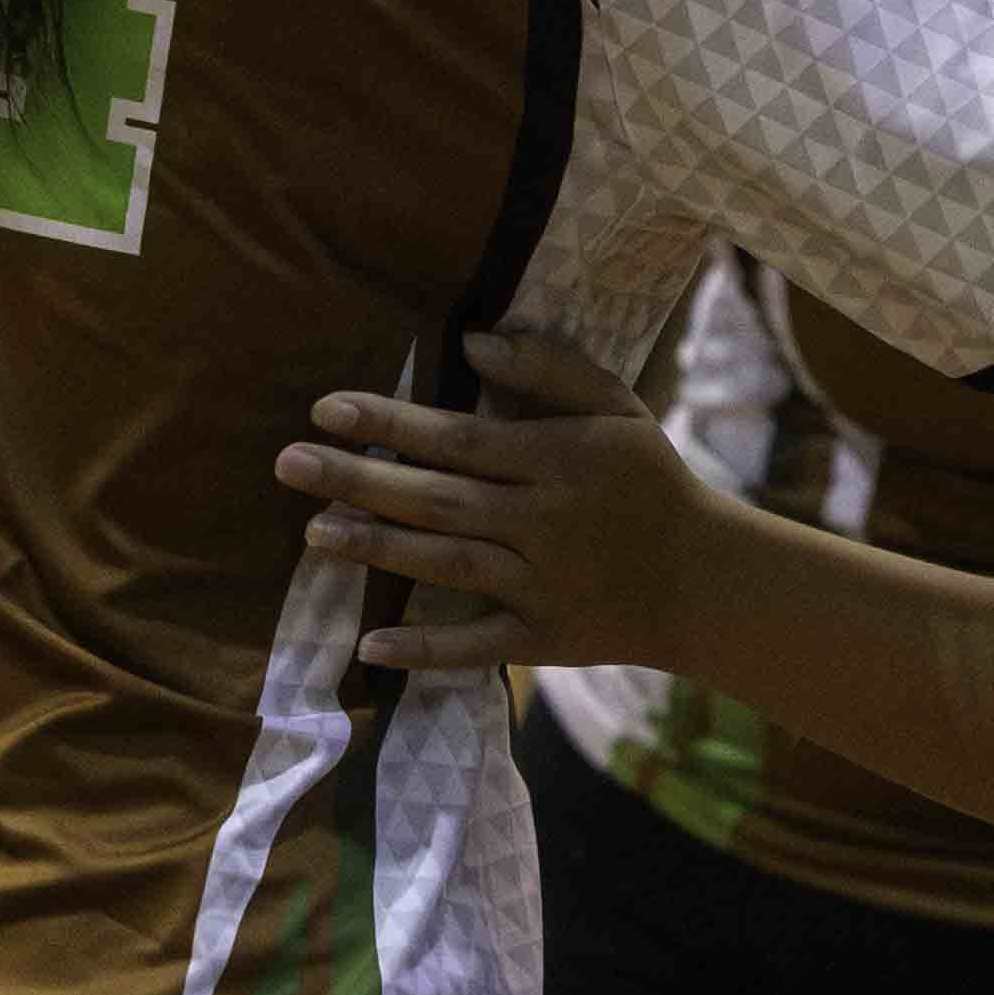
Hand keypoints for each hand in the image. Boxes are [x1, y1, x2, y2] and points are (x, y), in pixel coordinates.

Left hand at [284, 333, 727, 674]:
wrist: (706, 580)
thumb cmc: (649, 482)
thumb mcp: (619, 409)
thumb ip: (552, 369)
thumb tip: (472, 343)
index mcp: (562, 459)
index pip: (462, 438)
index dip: (392, 423)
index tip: (327, 407)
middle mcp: (547, 522)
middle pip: (441, 500)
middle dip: (361, 480)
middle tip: (288, 463)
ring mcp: (544, 586)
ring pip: (450, 566)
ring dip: (379, 551)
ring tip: (314, 532)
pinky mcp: (545, 641)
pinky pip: (479, 648)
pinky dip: (428, 651)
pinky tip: (370, 646)